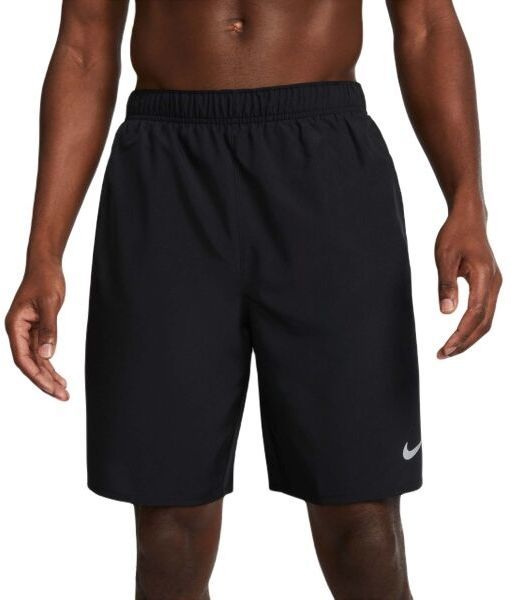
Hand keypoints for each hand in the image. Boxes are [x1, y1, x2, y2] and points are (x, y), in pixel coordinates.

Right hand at [5, 261, 68, 399]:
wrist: (46, 266)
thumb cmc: (45, 281)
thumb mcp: (49, 304)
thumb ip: (48, 329)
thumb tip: (47, 355)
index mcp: (15, 326)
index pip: (22, 358)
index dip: (36, 375)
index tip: (50, 388)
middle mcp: (18, 332)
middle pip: (29, 364)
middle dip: (45, 381)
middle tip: (62, 396)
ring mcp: (26, 332)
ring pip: (36, 361)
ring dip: (49, 376)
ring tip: (64, 392)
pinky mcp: (36, 330)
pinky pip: (42, 353)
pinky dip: (51, 365)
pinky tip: (60, 378)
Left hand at [435, 208, 501, 358]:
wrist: (469, 219)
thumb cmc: (454, 234)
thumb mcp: (444, 256)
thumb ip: (445, 284)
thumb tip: (446, 312)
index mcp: (485, 277)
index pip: (475, 314)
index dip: (460, 335)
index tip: (445, 348)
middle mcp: (495, 284)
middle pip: (484, 323)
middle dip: (464, 342)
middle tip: (442, 354)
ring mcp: (495, 285)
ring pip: (486, 320)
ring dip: (468, 337)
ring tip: (448, 350)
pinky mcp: (490, 285)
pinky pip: (484, 312)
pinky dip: (472, 327)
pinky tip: (458, 335)